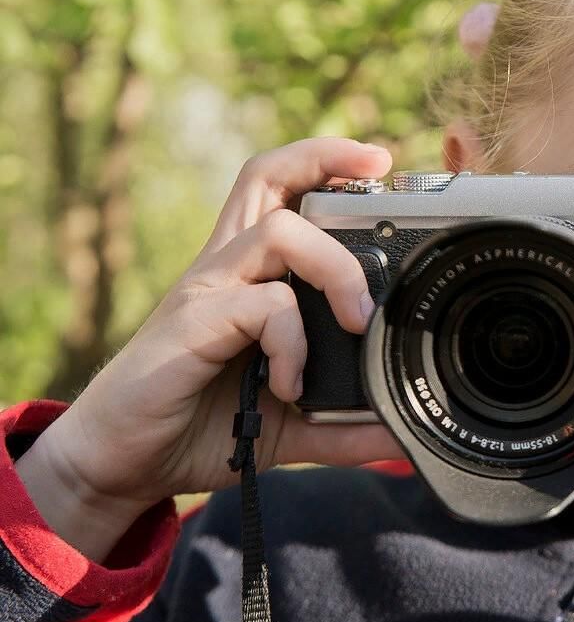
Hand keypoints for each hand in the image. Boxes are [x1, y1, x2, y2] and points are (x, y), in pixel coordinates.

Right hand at [16, 138, 403, 560]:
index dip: (325, 163)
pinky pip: (264, 304)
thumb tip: (402, 438)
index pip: (279, 190)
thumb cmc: (200, 427)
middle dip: (326, 158)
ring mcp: (208, 290)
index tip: (379, 163)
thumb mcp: (290, 426)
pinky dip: (293, 343)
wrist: (123, 463)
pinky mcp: (193, 322)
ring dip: (335, 269)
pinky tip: (290, 385)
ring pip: (278, 230)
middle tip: (380, 171)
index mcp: (250, 276)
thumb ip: (343, 426)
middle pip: (266, 176)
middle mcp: (227, 268)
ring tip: (357, 322)